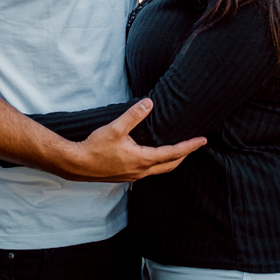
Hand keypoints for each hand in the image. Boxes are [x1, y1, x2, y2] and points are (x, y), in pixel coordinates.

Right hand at [57, 99, 206, 182]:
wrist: (76, 164)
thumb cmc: (95, 147)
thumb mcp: (115, 128)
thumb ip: (134, 115)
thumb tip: (149, 102)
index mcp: (142, 160)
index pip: (173, 153)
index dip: (189, 146)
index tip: (202, 140)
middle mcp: (141, 171)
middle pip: (171, 165)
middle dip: (184, 154)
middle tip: (195, 144)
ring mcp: (133, 176)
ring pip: (160, 169)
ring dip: (172, 160)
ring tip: (179, 150)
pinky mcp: (125, 176)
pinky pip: (149, 171)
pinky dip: (158, 164)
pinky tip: (154, 157)